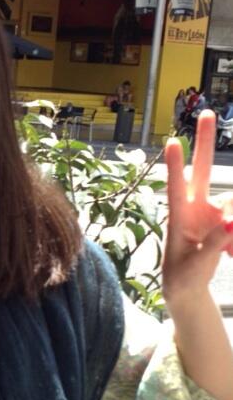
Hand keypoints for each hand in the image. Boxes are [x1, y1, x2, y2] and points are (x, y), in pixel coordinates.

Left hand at [163, 109, 232, 306]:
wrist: (187, 287)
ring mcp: (210, 211)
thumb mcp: (196, 265)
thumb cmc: (183, 276)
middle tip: (206, 112)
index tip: (172, 143)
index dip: (175, 167)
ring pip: (232, 203)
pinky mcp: (223, 219)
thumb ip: (214, 243)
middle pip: (202, 169)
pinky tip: (230, 254)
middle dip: (205, 142)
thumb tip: (231, 222)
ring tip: (229, 253)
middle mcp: (194, 207)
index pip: (176, 188)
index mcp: (179, 218)